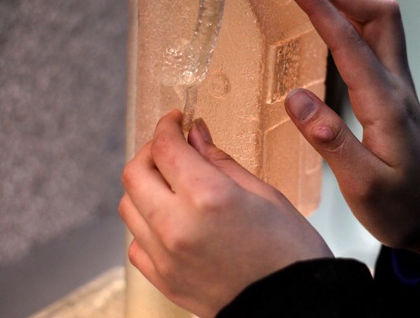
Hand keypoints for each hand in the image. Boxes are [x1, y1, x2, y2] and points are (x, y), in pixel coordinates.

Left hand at [119, 110, 332, 317]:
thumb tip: (196, 135)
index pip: (166, 147)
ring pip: (127, 206)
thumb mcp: (263, 193)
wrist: (293, 304)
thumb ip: (220, 161)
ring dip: (144, 185)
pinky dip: (145, 223)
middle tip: (171, 145)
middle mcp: (177, 226)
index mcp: (208, 197)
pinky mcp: (164, 279)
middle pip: (135, 173)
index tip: (175, 119)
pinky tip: (170, 218)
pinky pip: (135, 243)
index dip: (167, 125)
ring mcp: (166, 257)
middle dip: (150, 150)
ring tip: (170, 181)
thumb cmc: (289, 251)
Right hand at [284, 0, 419, 257]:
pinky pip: (375, 41)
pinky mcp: (392, 93)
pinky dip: (352, 19)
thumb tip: (296, 97)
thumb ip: (331, 142)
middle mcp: (395, 86)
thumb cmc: (401, 207)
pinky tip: (331, 23)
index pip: (351, 43)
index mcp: (386, 105)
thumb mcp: (363, 186)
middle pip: (380, 15)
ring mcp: (397, 86)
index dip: (322, 8)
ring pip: (381, 24)